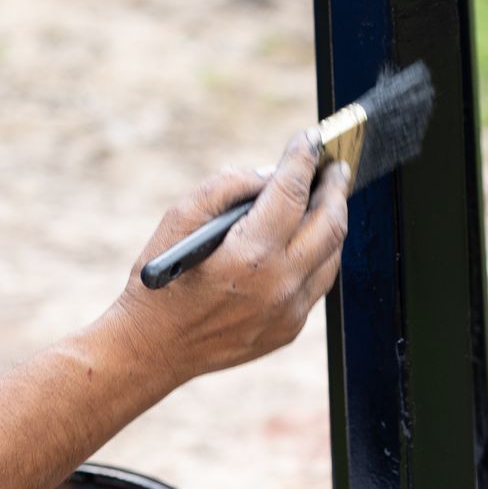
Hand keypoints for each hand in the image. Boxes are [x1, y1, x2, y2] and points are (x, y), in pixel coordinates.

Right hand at [104, 133, 348, 385]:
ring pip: (332, 256)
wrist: (153, 348)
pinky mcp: (289, 328)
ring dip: (332, 222)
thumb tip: (270, 174)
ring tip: (326, 201)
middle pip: (329, 223)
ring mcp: (288, 310)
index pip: (293, 192)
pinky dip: (317, 256)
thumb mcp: (179, 219)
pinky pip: (317, 283)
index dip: (304, 159)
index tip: (310, 140)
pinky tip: (308, 240)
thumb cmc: (161, 280)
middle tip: (334, 168)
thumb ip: (226, 187)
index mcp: (248, 253)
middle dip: (335, 188)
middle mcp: (278, 284)